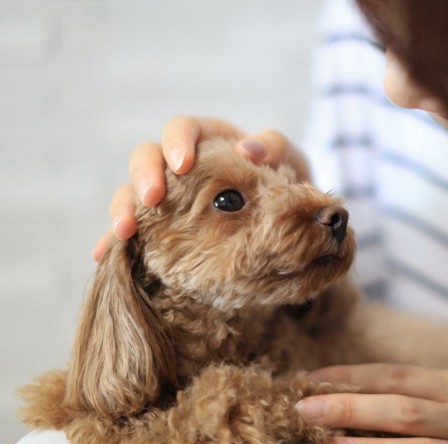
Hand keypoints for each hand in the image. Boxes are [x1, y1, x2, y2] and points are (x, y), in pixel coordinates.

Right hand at [92, 116, 309, 260]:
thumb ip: (275, 147)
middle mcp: (179, 167)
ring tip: (123, 232)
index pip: (181, 129)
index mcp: (206, 141)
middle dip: (144, 176)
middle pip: (146, 158)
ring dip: (122, 209)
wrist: (290, 226)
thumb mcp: (290, 160)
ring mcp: (167, 199)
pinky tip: (104, 256)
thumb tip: (247, 148)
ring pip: (130, 194)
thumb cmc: (286, 183)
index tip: (181, 164)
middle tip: (152, 198)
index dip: (176, 142)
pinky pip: (133, 233)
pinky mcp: (162, 229)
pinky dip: (115, 242)